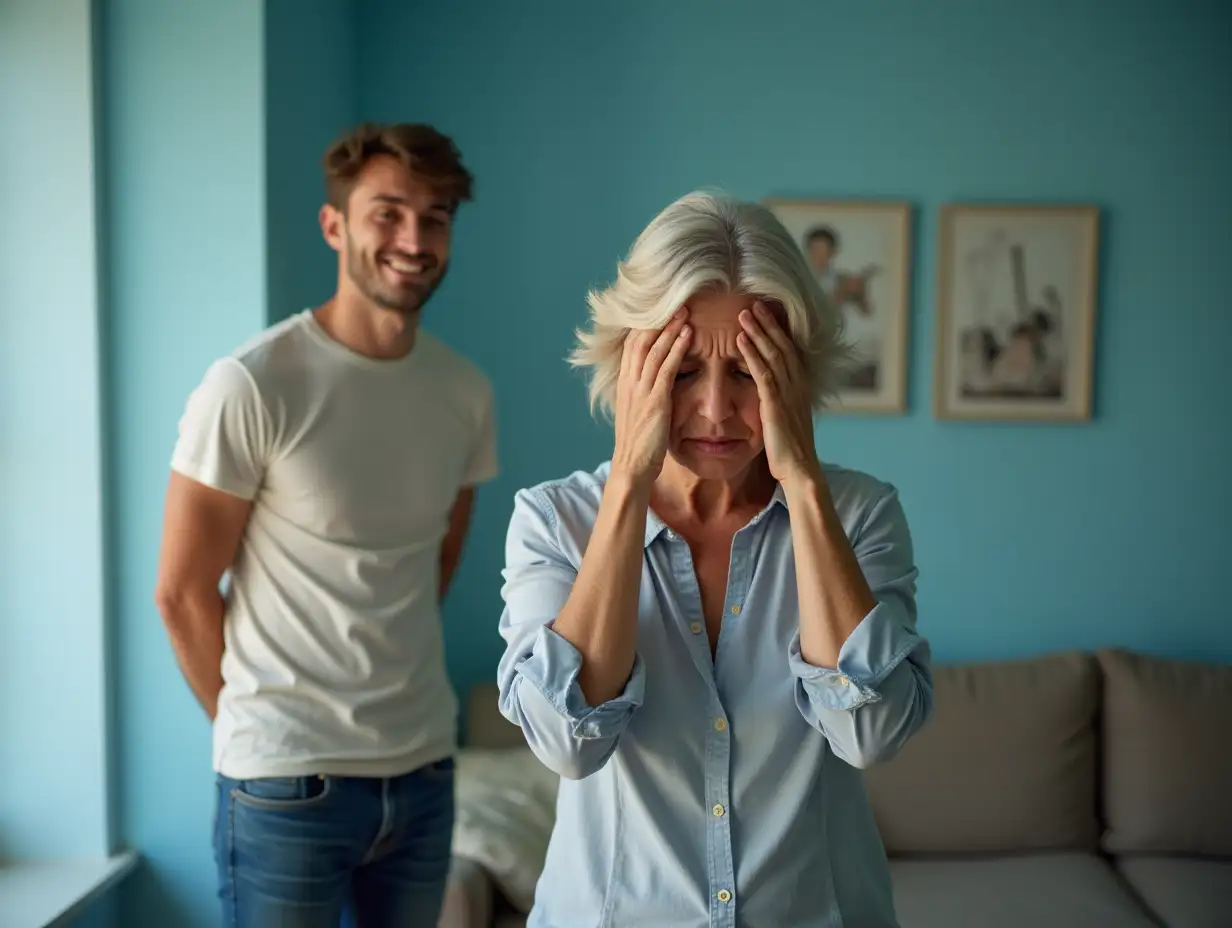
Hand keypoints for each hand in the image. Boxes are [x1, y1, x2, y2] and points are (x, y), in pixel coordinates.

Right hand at [610, 308, 691, 487]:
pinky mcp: (655, 400)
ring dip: (670, 328)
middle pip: (641, 340)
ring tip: (685, 311)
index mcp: (624, 384)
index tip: (661, 313)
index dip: (647, 327)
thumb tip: (655, 385)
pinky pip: (666, 368)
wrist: (631, 466)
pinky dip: (677, 348)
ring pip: (654, 349)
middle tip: (676, 303)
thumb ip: (644, 395)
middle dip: (659, 320)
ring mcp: (640, 390)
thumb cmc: (638, 444)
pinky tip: (688, 335)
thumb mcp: (637, 413)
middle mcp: (629, 382)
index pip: (632, 346)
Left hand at [737, 302, 820, 486]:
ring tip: (744, 313)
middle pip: (783, 346)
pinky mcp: (776, 404)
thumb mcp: (786, 421)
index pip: (790, 351)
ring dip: (759, 332)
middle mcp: (798, 386)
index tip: (766, 314)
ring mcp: (788, 394)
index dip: (779, 331)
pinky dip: (752, 354)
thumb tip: (772, 398)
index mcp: (800, 388)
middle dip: (768, 324)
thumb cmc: (790, 451)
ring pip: (774, 354)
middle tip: (754, 303)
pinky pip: (763, 373)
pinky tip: (741, 340)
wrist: (800, 471)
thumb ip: (780, 404)